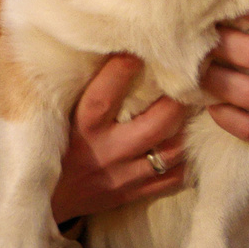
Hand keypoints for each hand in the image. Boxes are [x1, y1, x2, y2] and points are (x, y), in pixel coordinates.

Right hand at [49, 53, 193, 220]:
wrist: (48, 200)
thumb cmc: (54, 145)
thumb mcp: (58, 116)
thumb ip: (79, 87)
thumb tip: (98, 47)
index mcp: (81, 128)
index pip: (103, 96)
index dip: (122, 72)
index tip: (137, 50)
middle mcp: (106, 152)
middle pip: (155, 125)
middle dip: (177, 101)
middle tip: (192, 80)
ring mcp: (123, 176)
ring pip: (171, 152)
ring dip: (189, 130)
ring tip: (200, 108)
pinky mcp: (134, 194)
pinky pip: (173, 178)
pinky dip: (187, 159)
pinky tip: (193, 141)